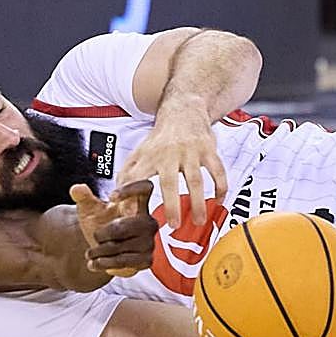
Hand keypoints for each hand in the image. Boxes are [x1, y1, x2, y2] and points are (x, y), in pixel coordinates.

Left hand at [70, 180, 158, 276]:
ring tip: (90, 253)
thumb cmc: (100, 222)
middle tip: (94, 237)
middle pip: (121, 227)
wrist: (104, 248)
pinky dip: (106, 263)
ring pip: (121, 246)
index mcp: (138, 202)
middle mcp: (148, 221)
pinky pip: (124, 261)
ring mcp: (149, 241)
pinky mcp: (146, 259)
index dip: (132, 189)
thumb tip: (77, 189)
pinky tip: (95, 263)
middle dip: (102, 234)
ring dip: (100, 251)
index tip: (111, 197)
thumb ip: (83, 197)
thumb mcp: (90, 208)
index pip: (145, 188)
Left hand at [116, 100, 226, 228]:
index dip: (130, 194)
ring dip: (198, 202)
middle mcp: (169, 154)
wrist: (184, 111)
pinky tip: (219, 200)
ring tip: (199, 220)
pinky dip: (220, 187)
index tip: (130, 215)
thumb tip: (115, 198)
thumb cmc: (161, 138)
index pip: (136, 177)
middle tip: (173, 225)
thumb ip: (127, 174)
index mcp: (149, 157)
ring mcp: (190, 152)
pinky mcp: (208, 150)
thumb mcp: (140, 152)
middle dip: (172, 205)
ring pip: (196, 180)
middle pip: (169, 182)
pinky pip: (217, 171)